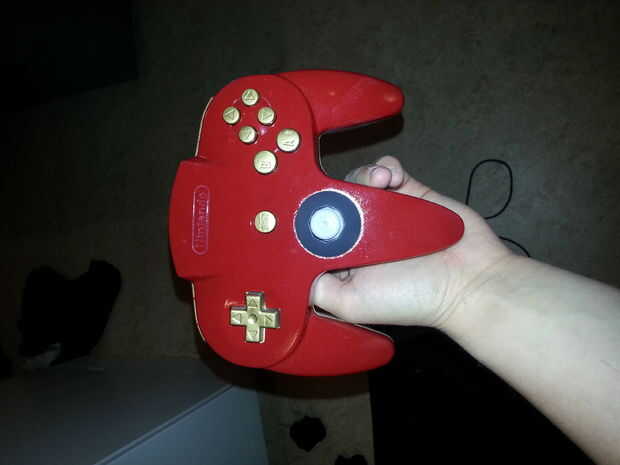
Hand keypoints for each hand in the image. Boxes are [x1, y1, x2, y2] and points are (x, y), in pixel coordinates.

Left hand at [310, 156, 512, 329]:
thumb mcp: (352, 304)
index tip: (302, 208)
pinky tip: (391, 178)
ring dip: (359, 177)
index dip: (304, 219)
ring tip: (378, 184)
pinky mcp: (408, 192)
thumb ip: (317, 288)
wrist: (470, 281)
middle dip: (330, 192)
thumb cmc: (411, 297)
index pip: (311, 232)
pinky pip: (386, 170)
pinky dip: (384, 168)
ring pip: (355, 182)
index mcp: (342, 259)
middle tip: (341, 194)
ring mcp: (383, 211)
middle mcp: (359, 234)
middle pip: (331, 201)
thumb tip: (288, 269)